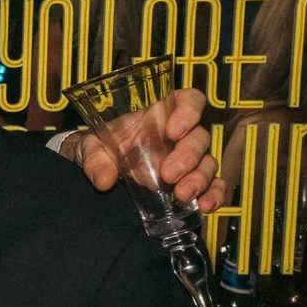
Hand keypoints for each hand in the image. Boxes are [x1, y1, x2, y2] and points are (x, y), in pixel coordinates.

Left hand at [66, 87, 228, 213]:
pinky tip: (205, 206)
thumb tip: (103, 180)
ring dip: (200, 179)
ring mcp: (189, 160)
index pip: (189, 101)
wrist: (102, 169)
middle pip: (200, 137)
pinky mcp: (191, 182)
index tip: (173, 131)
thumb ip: (94, 158)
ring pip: (208, 163)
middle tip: (168, 174)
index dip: (189, 111)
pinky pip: (213, 186)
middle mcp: (181, 135)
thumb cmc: (103, 147)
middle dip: (188, 156)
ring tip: (182, 194)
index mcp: (162, 115)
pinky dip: (215, 195)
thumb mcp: (91, 147)